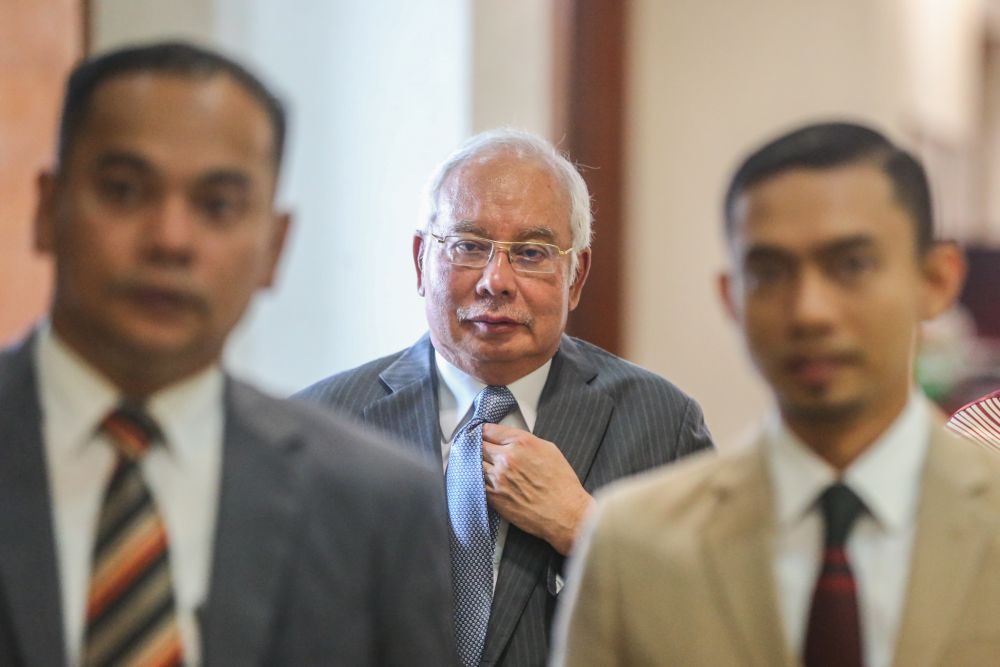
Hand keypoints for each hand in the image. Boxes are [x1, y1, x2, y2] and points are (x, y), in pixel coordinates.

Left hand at [481, 423, 594, 555]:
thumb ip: (525, 441)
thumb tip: (510, 440)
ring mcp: (498, 478)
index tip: (481, 434)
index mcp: (521, 443)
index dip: (483, 431)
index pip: (489, 430)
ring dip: (475, 463)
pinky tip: (481, 479)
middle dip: (477, 445)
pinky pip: (476, 483)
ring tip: (478, 464)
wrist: (565, 513)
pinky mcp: (494, 496)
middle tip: (477, 448)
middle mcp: (507, 458)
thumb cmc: (562, 484)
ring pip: (474, 464)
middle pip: (478, 445)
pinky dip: (476, 479)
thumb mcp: (549, 450)